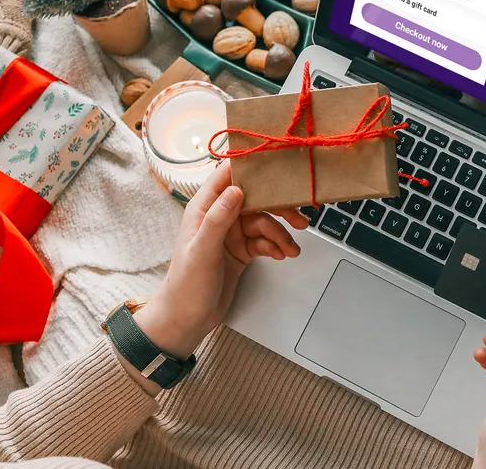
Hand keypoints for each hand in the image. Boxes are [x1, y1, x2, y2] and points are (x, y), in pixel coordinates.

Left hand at [133, 161, 307, 359]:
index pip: (227, 176)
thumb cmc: (186, 286)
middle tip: (299, 219)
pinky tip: (282, 255)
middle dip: (278, 208)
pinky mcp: (241, 250)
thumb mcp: (202, 251)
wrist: (187, 320)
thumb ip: (218, 219)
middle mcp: (219, 217)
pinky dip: (276, 246)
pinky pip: (264, 241)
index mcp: (203, 209)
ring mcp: (231, 234)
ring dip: (280, 234)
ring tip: (291, 250)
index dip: (251, 168)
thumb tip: (237, 190)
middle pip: (254, 200)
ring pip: (264, 222)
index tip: (277, 166)